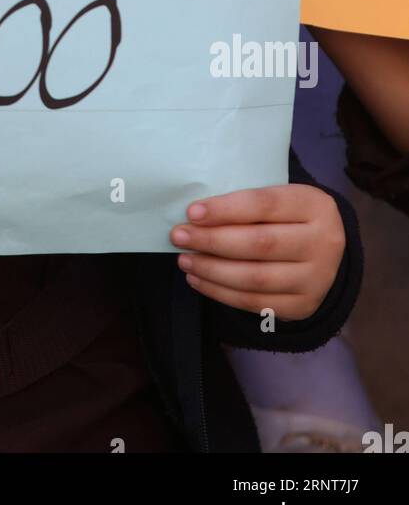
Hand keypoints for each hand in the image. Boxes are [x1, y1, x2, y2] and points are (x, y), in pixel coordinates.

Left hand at [169, 184, 344, 320]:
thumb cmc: (289, 217)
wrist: (326, 251)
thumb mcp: (279, 199)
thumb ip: (246, 204)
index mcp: (314, 205)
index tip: (192, 212)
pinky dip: (221, 292)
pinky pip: (255, 303)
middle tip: (179, 236)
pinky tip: (199, 280)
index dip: (226, 209)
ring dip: (212, 270)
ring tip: (185, 260)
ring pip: (255, 278)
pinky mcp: (303, 306)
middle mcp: (323, 243)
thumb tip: (195, 216)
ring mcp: (316, 279)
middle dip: (212, 241)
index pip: (265, 204)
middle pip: (260, 243)